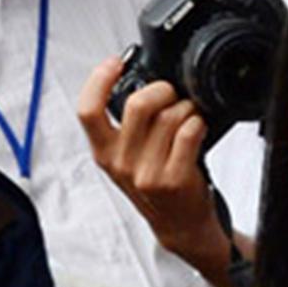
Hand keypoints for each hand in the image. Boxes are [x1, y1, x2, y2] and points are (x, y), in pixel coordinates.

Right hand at [78, 54, 236, 286]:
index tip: (115, 62)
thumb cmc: (156, 184)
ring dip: (187, 108)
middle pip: (138, 104)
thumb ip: (126, 125)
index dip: (99, 80)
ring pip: (170, 116)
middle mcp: (121, 163)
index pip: (88, 110)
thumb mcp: (128, 157)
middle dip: (162, 89)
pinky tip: (198, 129)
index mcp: (104, 152)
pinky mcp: (173, 179)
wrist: (178, 224)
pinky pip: (189, 131)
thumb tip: (141, 80)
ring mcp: (146, 173)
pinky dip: (198, 123)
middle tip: (172, 94)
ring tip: (189, 117)